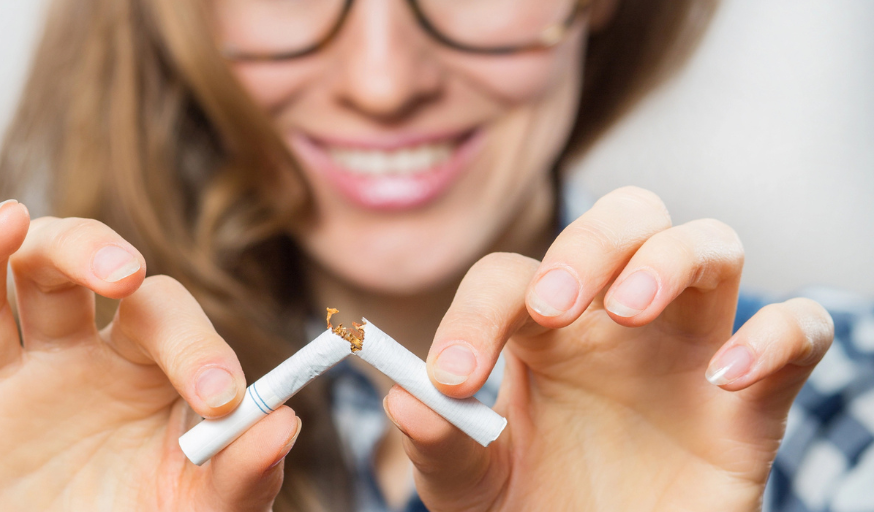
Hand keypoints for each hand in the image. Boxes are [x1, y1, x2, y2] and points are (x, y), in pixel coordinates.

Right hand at [0, 201, 299, 510]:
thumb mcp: (213, 506)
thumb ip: (247, 466)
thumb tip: (286, 420)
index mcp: (142, 367)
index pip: (160, 313)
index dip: (193, 343)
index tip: (221, 398)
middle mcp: (69, 361)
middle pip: (61, 269)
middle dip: (86, 253)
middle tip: (121, 271)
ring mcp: (3, 393)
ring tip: (5, 223)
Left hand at [385, 187, 833, 510]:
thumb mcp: (474, 487)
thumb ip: (441, 443)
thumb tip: (405, 397)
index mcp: (541, 331)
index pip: (510, 277)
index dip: (476, 314)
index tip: (455, 378)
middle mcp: (617, 321)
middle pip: (624, 218)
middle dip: (590, 242)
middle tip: (556, 305)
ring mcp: (689, 349)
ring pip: (709, 243)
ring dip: (670, 259)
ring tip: (630, 313)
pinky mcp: (751, 397)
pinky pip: (795, 331)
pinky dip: (774, 335)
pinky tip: (723, 376)